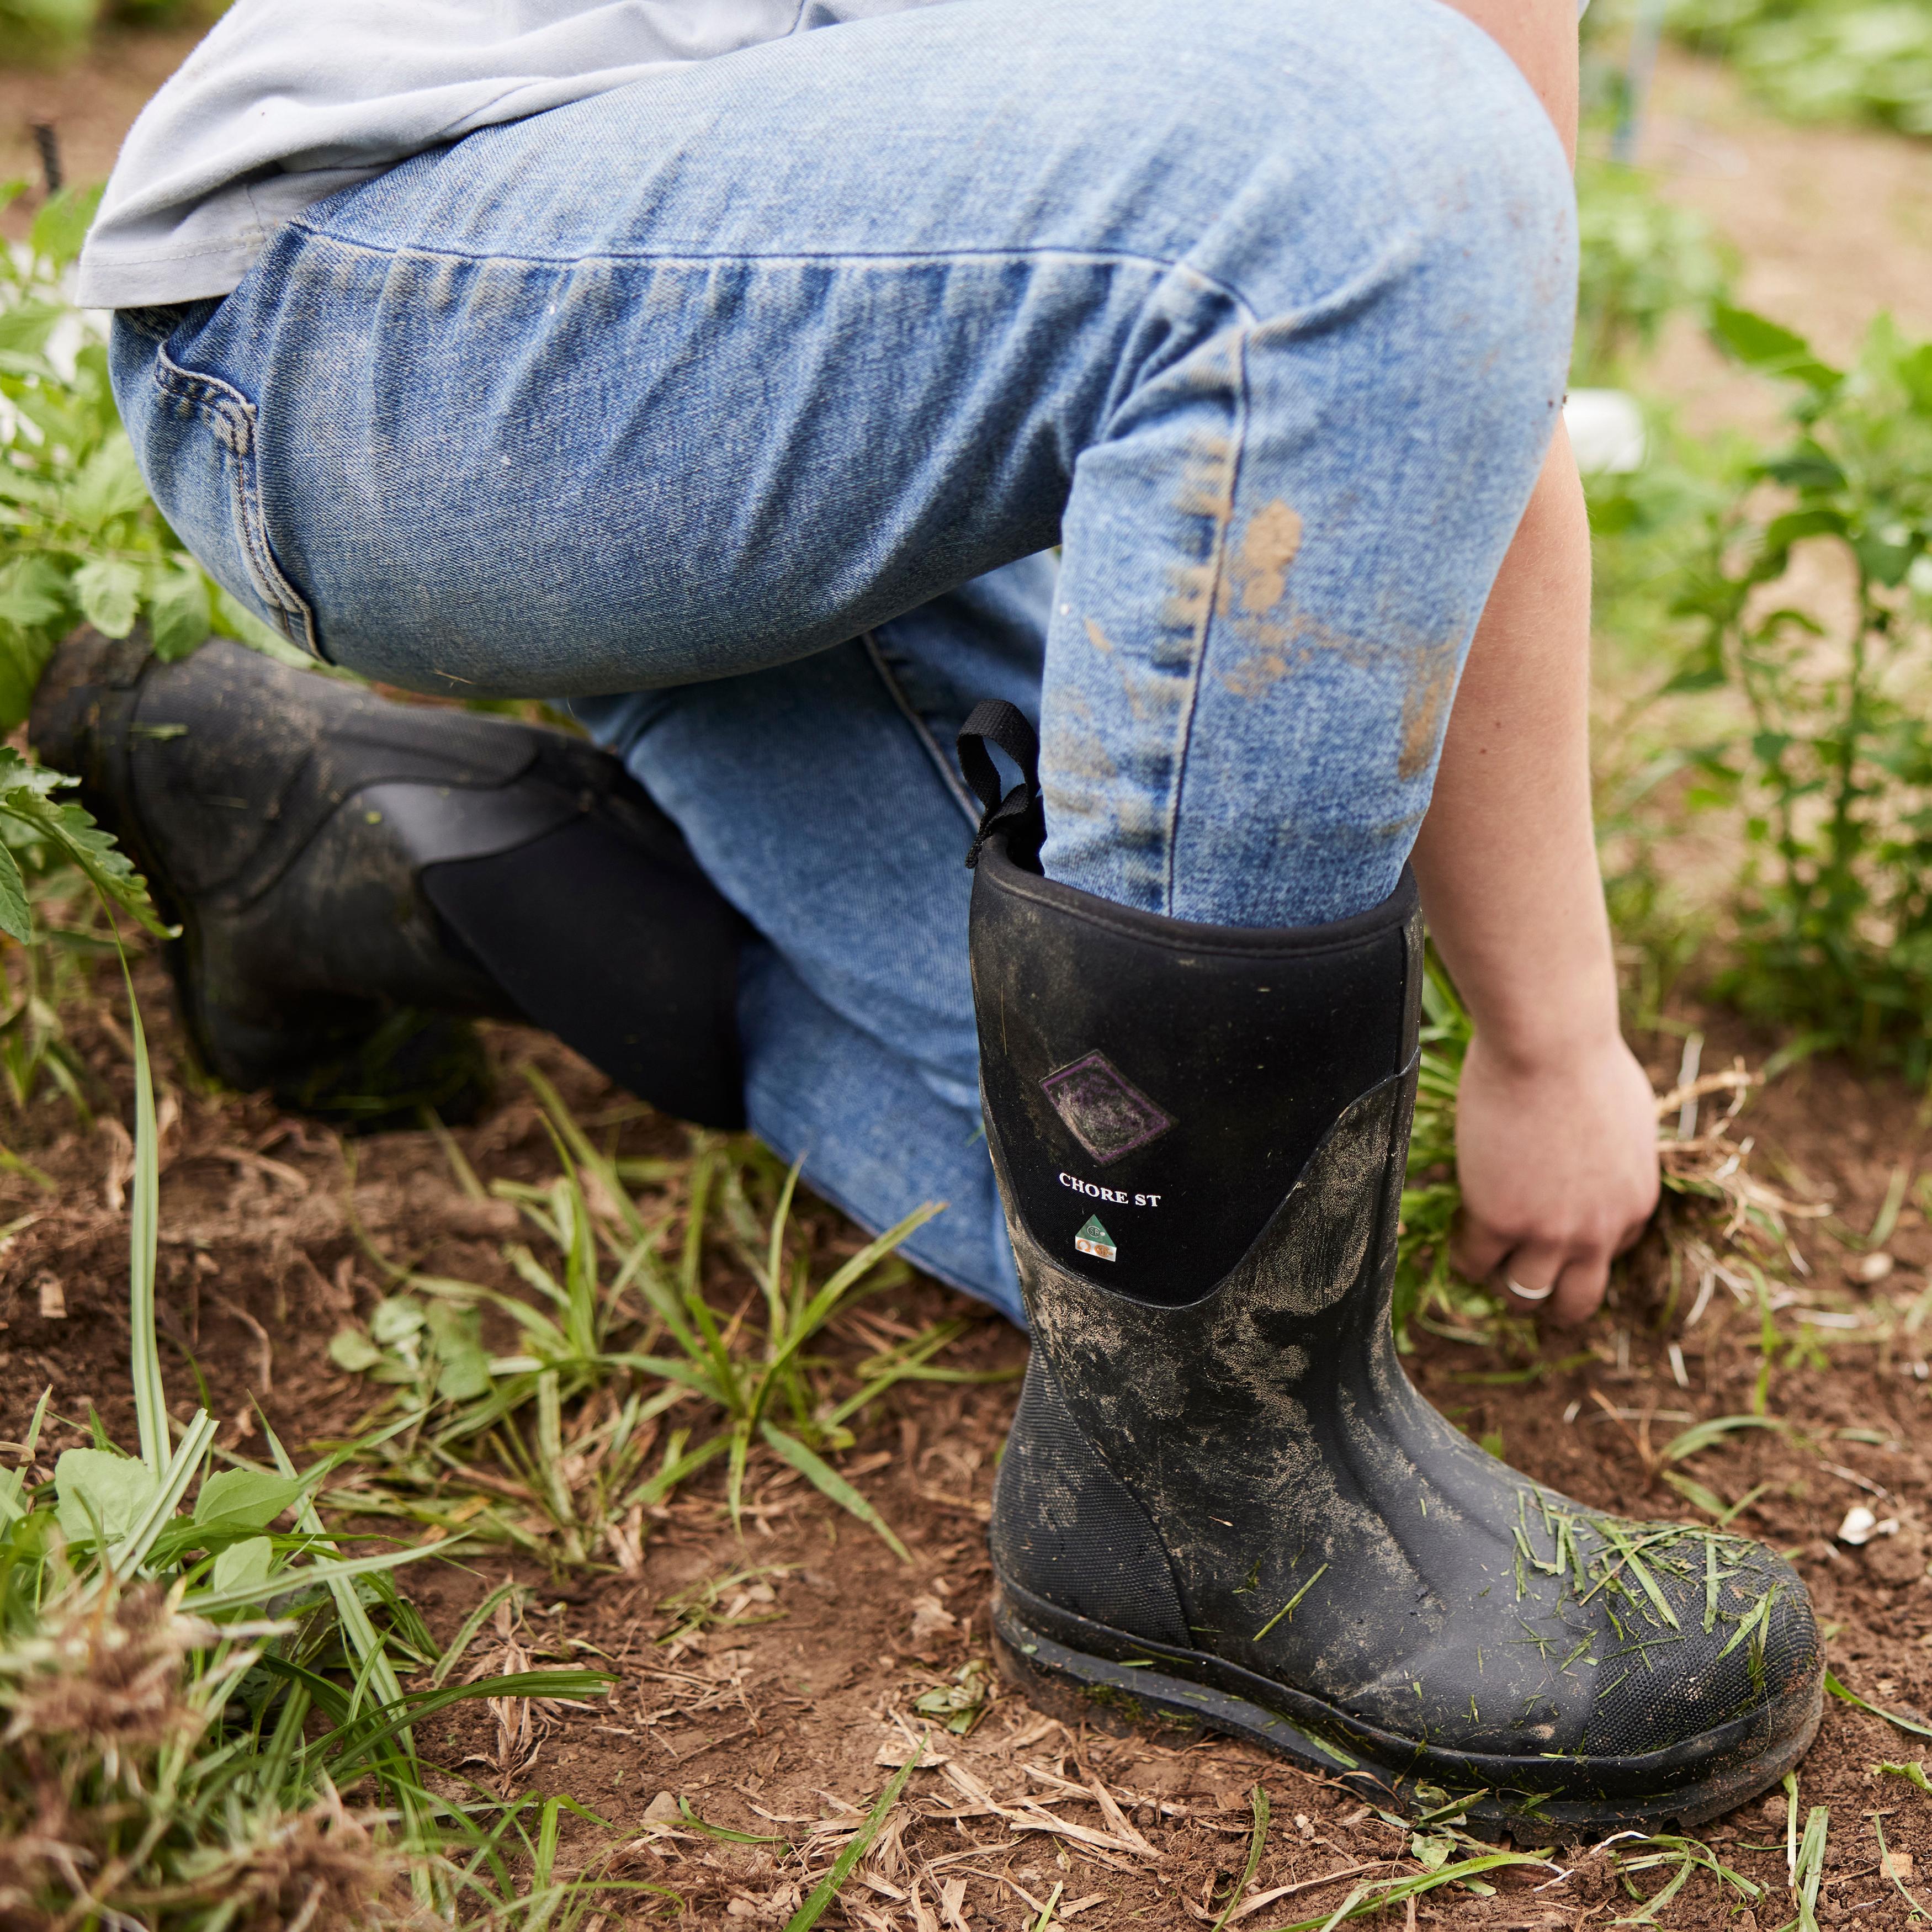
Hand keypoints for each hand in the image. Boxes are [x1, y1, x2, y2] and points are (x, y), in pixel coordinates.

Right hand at [1447, 1027, 1659, 1326]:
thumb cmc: (1585, 1057)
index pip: (1611, 1253)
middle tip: (1518, 1269)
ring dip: (1503, 1282)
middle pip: (1577, 1299)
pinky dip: (1464, 1256)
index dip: (1576, 1243)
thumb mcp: (1627, 1115)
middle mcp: (1600, 1231)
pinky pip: (1475, 1262)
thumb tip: (1599, 1150)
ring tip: (1483, 1256)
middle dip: (1549, 1294)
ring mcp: (1551, 1231)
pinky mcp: (1501, 1220)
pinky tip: (1456, 1230)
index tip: (1549, 1225)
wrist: (1550, 1044)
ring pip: (1526, 1293)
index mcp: (1636, 1203)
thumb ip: (1617, 1151)